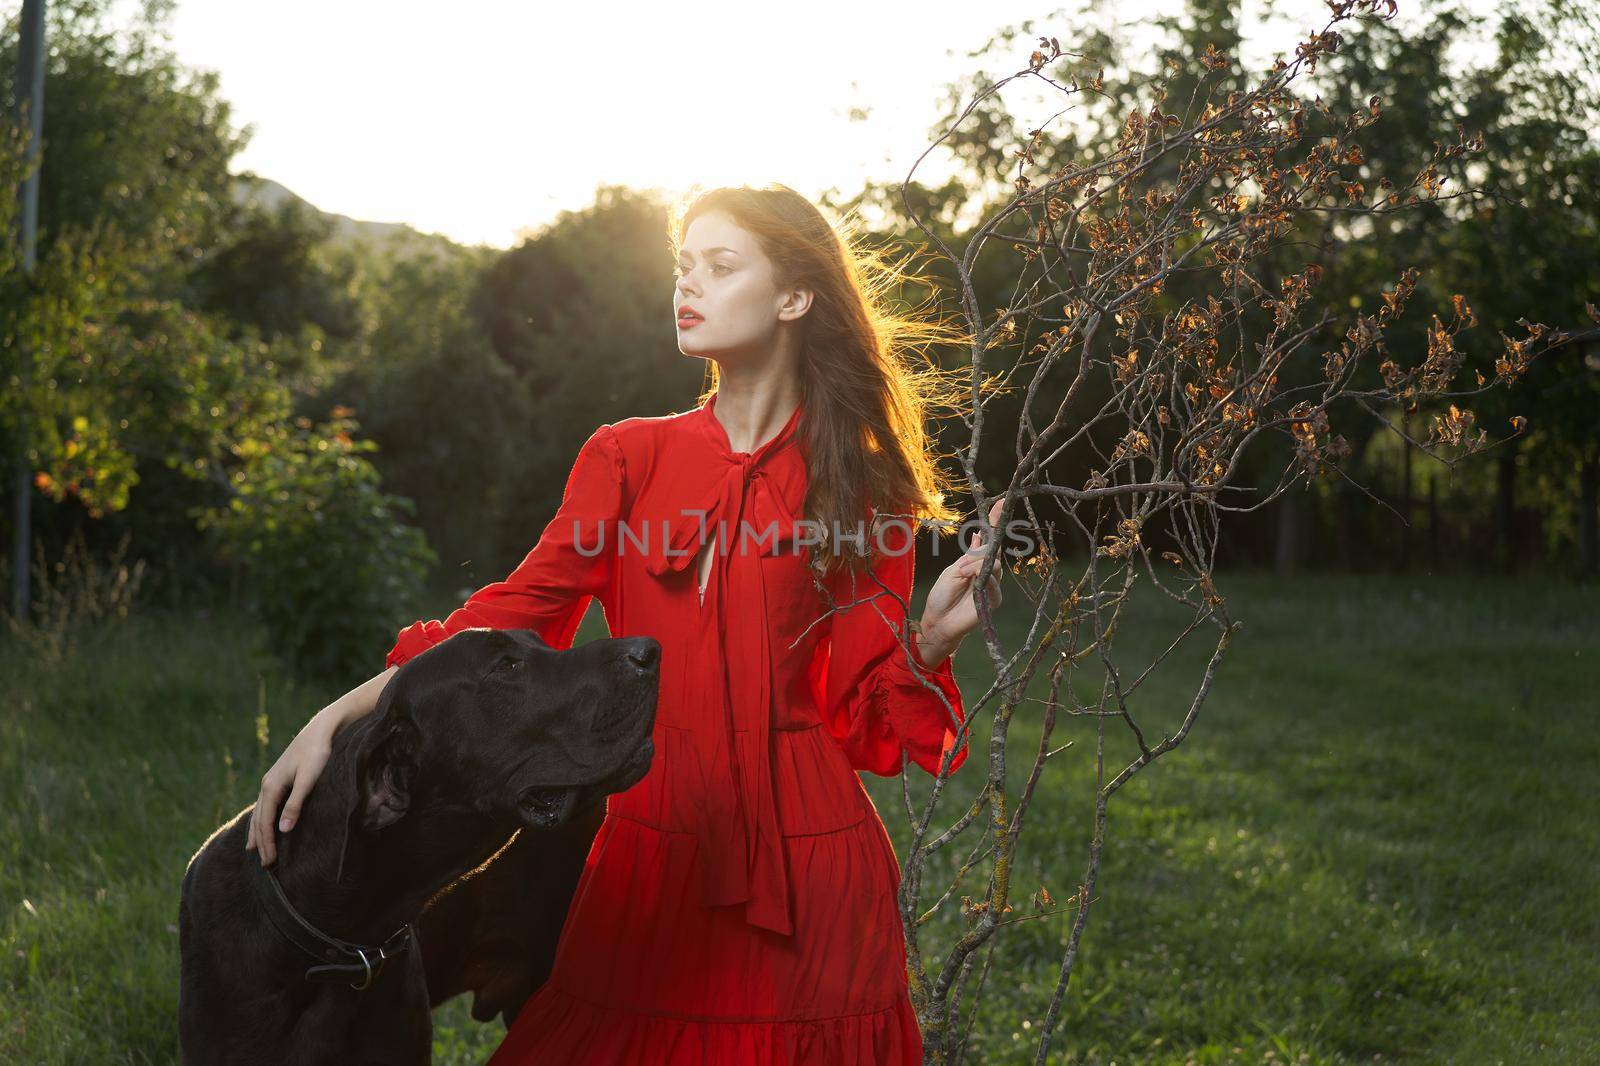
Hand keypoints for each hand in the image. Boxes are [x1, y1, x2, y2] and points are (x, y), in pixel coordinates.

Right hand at [245, 712, 335, 866]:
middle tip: (265, 865)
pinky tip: (264, 823)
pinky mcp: (279, 779)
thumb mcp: (308, 779)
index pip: (265, 822)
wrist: (321, 730)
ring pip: (260, 812)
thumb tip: (282, 830)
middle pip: (260, 820)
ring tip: (254, 849)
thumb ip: (295, 804)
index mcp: (271, 787)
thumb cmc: (318, 753)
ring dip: (258, 832)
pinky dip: (262, 819)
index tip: (270, 862)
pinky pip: (266, 805)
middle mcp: (267, 785)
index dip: (267, 843)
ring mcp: (271, 781)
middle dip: (261, 842)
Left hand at [919, 497, 1006, 658]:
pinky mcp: (993, 600)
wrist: (938, 621)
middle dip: (982, 551)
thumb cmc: (942, 596)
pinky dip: (984, 580)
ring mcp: (992, 585)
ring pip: (994, 566)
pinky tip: (976, 580)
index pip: (989, 538)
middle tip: (963, 565)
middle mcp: (987, 571)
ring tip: (963, 575)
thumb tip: (980, 535)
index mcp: (975, 561)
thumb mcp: (952, 571)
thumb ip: (969, 556)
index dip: (995, 520)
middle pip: (994, 550)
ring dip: (977, 567)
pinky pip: (994, 585)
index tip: (1002, 502)